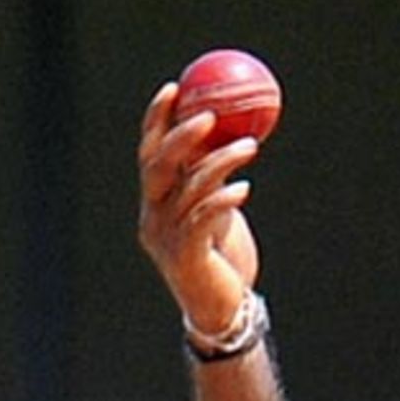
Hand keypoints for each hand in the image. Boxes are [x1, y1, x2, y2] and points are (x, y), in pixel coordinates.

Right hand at [136, 80, 260, 335]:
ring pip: (188, 189)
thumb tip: (232, 135)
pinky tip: (244, 188)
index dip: (157, 120)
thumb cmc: (223, 260)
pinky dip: (223, 199)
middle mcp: (153, 217)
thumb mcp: (216, 212)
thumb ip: (212, 181)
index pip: (149, 153)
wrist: (222, 311)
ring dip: (220, 162)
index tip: (175, 89)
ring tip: (250, 146)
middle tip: (210, 114)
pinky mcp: (186, 257)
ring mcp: (166, 239)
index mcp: (155, 203)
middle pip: (159, 166)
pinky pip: (203, 219)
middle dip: (183, 136)